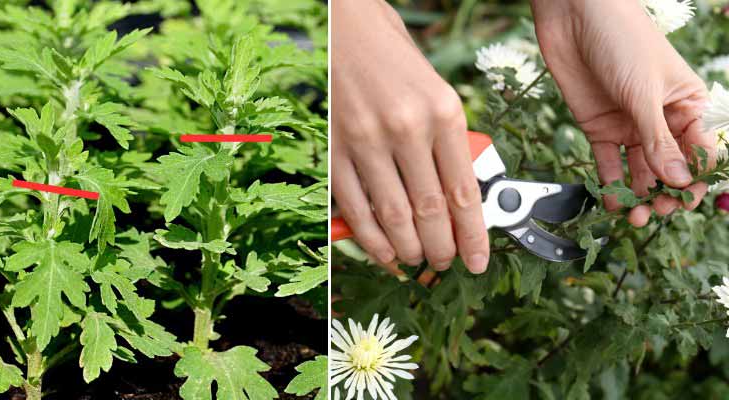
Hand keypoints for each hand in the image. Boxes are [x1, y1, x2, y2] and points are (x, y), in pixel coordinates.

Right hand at [331, 0, 488, 272]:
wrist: (344, 22)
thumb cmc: (394, 53)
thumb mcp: (436, 91)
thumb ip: (446, 142)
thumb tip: (457, 196)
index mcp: (442, 111)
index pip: (463, 192)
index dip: (472, 236)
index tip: (477, 260)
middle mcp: (406, 128)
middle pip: (429, 212)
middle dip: (440, 249)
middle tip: (444, 263)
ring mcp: (366, 140)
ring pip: (393, 217)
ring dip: (408, 250)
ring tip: (417, 261)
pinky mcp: (335, 148)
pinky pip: (354, 207)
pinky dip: (370, 238)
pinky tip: (383, 252)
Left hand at [531, 0, 715, 225]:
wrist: (574, 17)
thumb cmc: (621, 41)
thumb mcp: (644, 92)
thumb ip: (658, 139)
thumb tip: (679, 180)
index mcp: (688, 104)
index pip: (701, 151)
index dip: (696, 178)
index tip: (686, 199)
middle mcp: (661, 119)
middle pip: (671, 167)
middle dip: (668, 192)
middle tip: (658, 210)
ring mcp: (630, 125)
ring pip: (640, 170)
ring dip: (640, 195)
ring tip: (635, 216)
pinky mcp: (600, 127)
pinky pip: (609, 163)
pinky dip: (611, 183)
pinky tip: (612, 202)